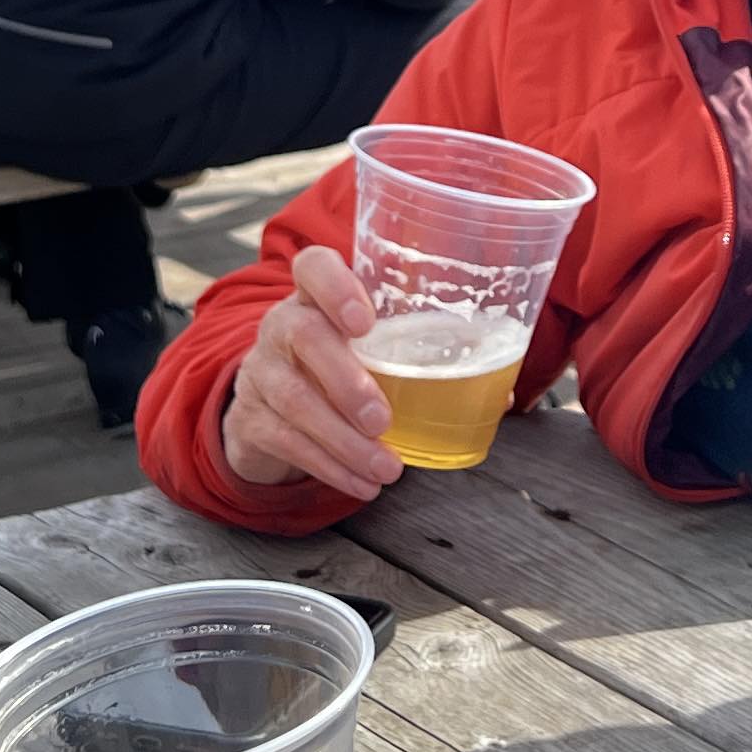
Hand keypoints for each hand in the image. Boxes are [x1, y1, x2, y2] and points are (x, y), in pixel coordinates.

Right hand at [218, 246, 403, 498]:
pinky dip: (329, 466)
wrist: (269, 409)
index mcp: (316, 297)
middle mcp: (282, 324)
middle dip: (345, 380)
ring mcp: (262, 371)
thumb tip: (501, 397)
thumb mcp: (367, 352)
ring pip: (295, 398)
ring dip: (344, 439)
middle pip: (303, 334)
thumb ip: (422, 362)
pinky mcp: (251, 418)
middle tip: (382, 419)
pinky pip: (286, 441)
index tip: (365, 322)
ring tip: (386, 468)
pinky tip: (361, 483)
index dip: (336, 287)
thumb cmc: (339, 370)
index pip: (313, 267)